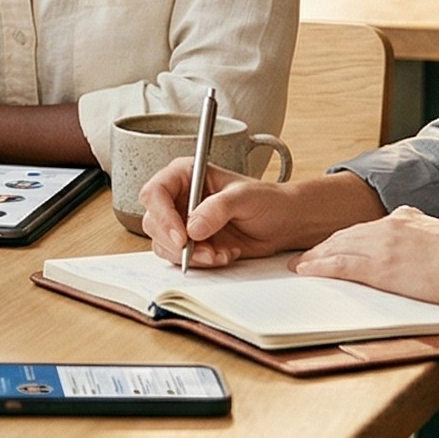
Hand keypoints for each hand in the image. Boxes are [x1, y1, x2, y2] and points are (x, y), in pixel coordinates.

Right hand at [141, 164, 379, 268]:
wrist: (285, 223)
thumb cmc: (268, 201)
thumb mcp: (245, 197)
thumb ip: (218, 209)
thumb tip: (192, 227)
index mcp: (185, 174)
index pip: (155, 192)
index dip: (163, 216)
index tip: (182, 236)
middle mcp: (178, 197)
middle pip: (153, 221)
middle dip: (176, 242)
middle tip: (202, 252)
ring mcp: (182, 222)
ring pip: (163, 243)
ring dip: (190, 256)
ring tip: (219, 254)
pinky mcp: (191, 243)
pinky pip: (179, 258)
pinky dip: (200, 262)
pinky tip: (224, 255)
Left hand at [296, 207, 438, 342]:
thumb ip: (422, 228)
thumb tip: (412, 223)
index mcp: (406, 218)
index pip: (366, 227)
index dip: (345, 238)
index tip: (332, 243)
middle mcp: (390, 227)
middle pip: (347, 235)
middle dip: (324, 246)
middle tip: (306, 255)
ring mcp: (383, 246)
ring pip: (339, 248)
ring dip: (316, 257)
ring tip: (300, 265)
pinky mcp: (381, 268)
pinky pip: (341, 265)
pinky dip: (320, 266)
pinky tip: (307, 270)